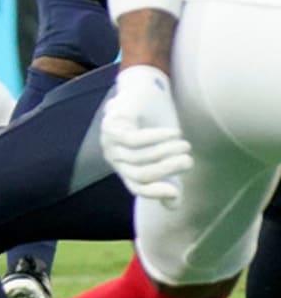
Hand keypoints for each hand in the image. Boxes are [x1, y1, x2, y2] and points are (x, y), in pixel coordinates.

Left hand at [100, 66, 192, 205]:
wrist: (146, 92)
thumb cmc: (157, 124)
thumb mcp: (166, 153)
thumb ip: (168, 177)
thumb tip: (172, 205)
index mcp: (124, 168)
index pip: (136, 187)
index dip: (154, 193)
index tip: (175, 193)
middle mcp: (113, 157)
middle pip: (139, 173)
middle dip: (167, 169)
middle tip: (189, 161)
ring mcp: (109, 141)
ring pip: (138, 157)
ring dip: (165, 152)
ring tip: (184, 144)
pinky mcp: (111, 125)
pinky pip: (134, 140)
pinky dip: (156, 138)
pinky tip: (173, 132)